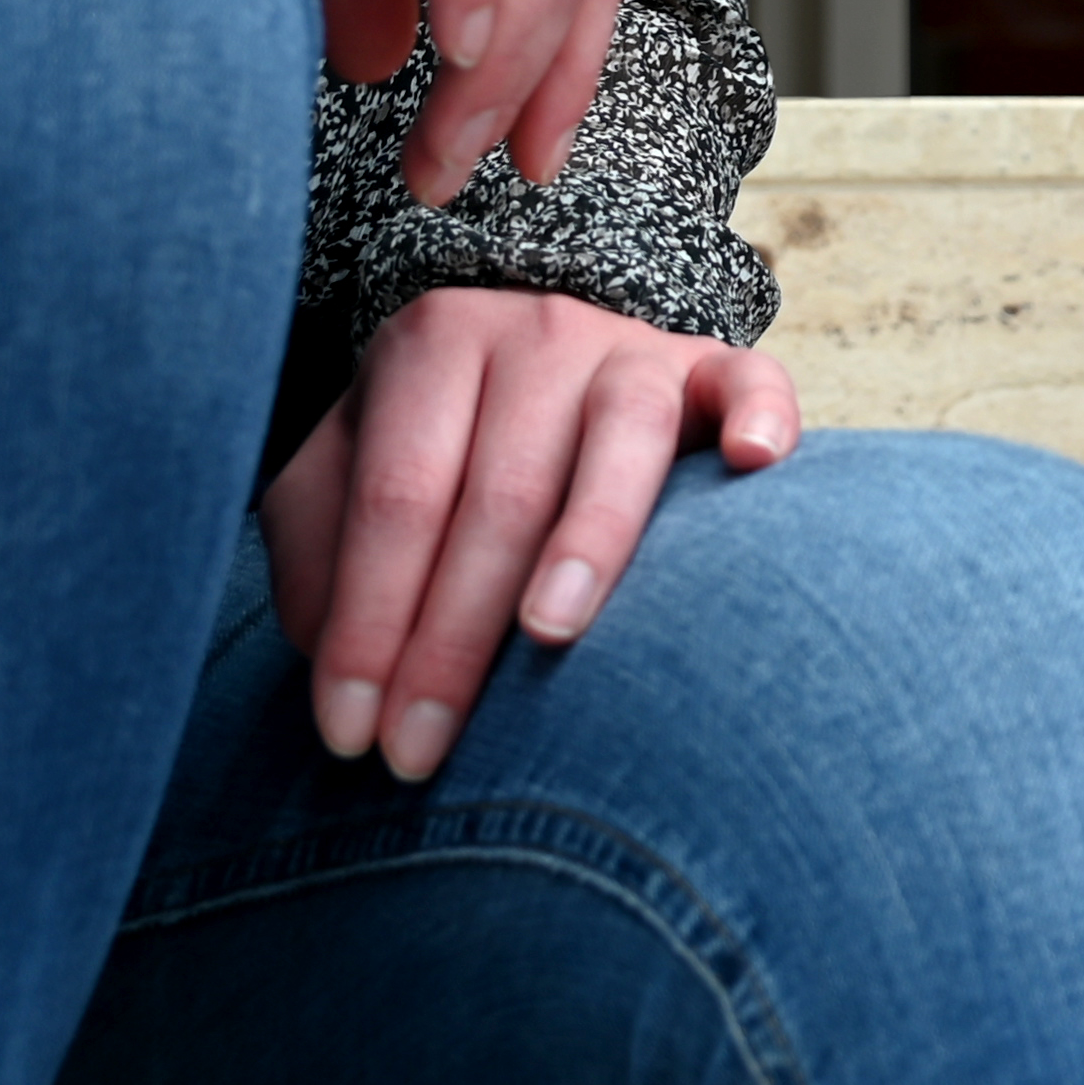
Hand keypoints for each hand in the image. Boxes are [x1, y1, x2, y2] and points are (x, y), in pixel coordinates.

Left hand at [262, 285, 797, 781]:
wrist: (537, 352)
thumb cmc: (437, 441)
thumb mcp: (343, 469)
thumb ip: (321, 548)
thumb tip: (334, 655)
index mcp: (430, 343)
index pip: (397, 498)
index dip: (369, 621)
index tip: (351, 734)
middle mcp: (536, 332)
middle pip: (501, 492)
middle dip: (455, 636)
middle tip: (423, 751)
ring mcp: (635, 347)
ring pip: (621, 437)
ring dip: (589, 539)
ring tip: (550, 636)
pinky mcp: (717, 367)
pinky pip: (751, 381)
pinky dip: (761, 416)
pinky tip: (754, 462)